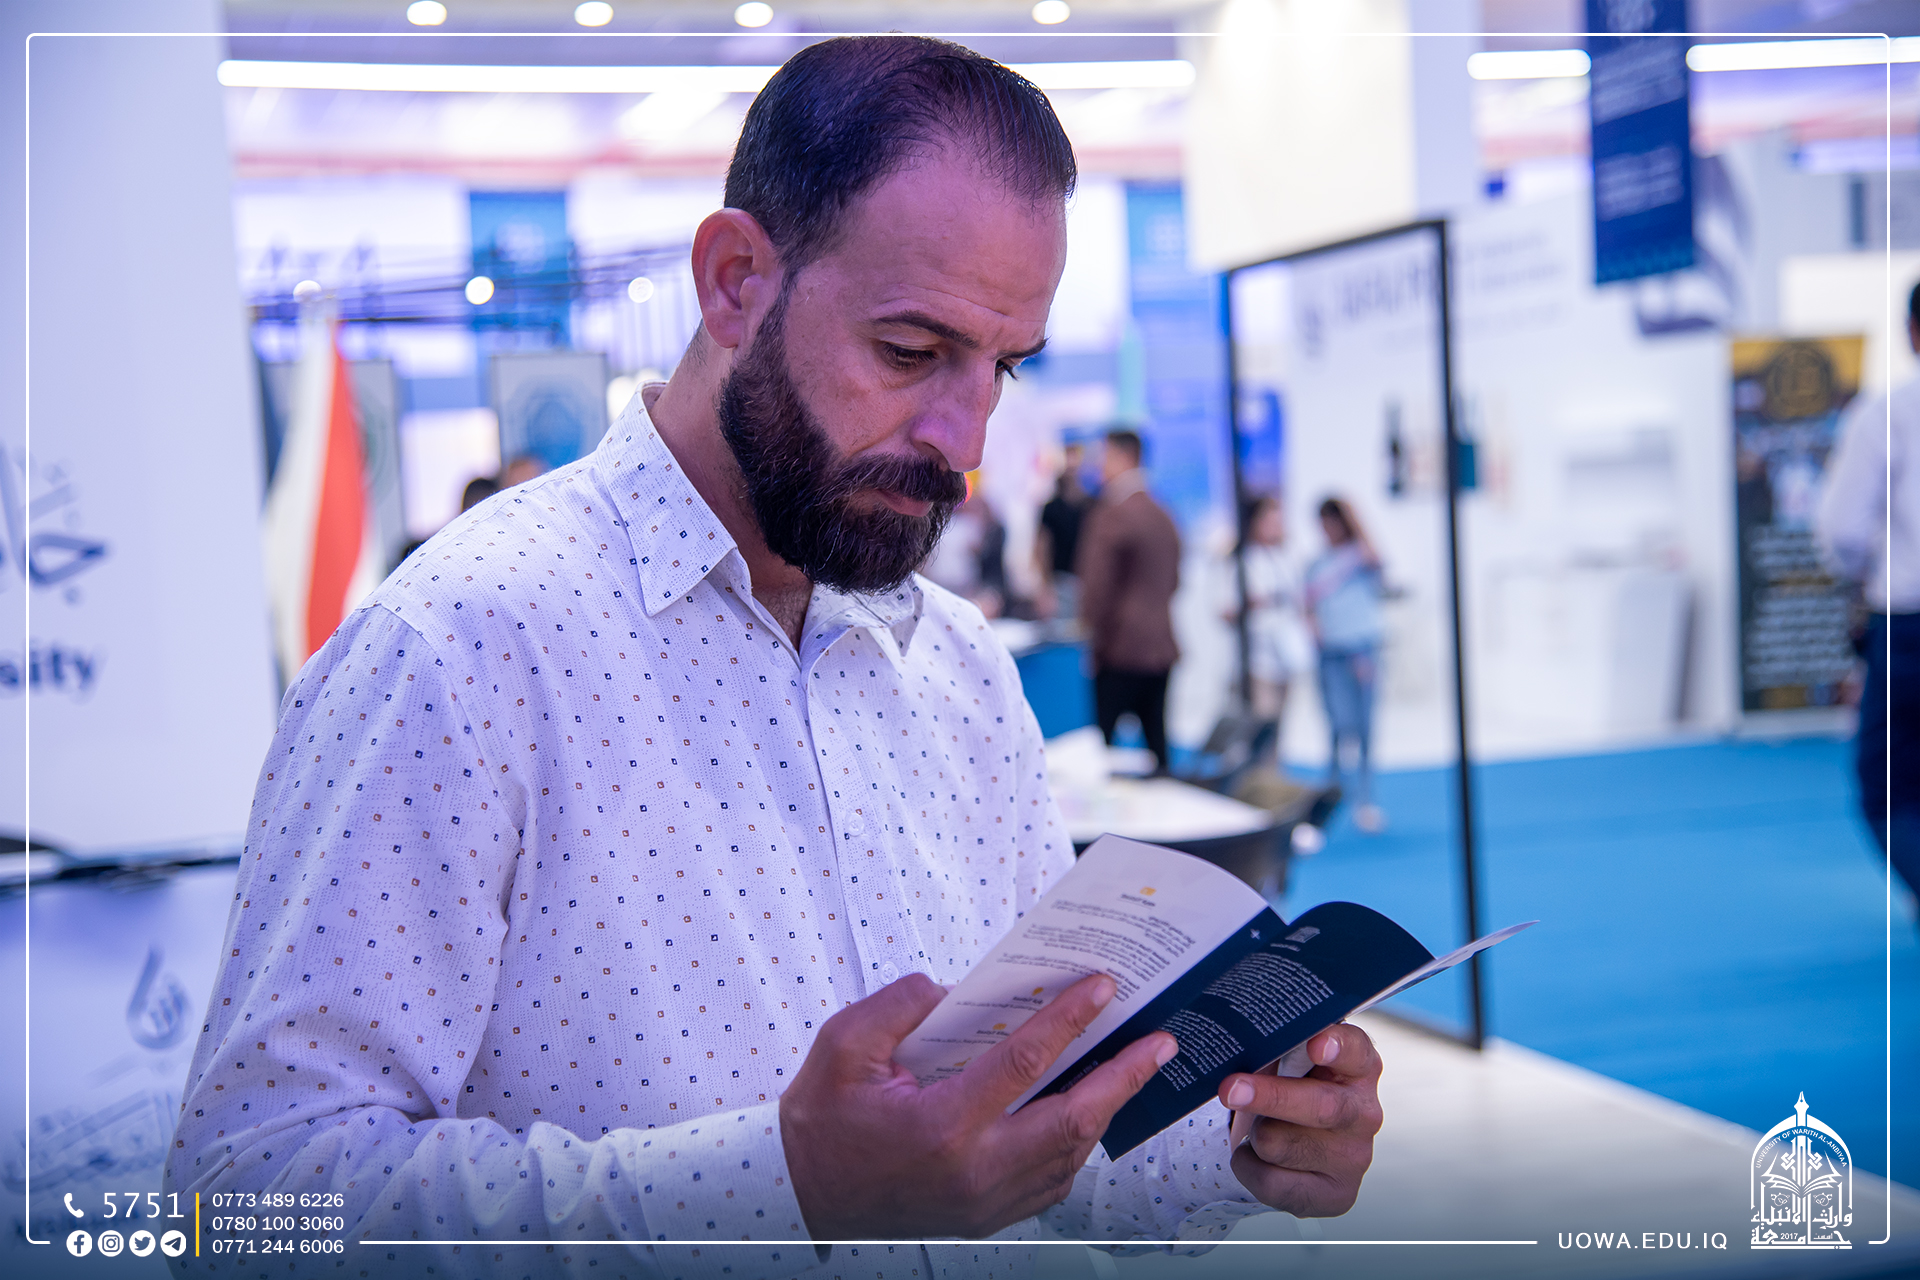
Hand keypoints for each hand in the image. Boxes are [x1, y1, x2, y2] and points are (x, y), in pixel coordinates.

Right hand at [779, 972, 1176, 1239]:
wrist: (799, 1200)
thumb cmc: (820, 1124)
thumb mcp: (841, 1047)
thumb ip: (897, 1007)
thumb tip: (949, 988)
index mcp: (943, 1125)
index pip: (1025, 1062)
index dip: (1070, 1019)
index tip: (1103, 986)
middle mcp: (975, 1169)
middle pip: (1073, 1119)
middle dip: (1124, 1077)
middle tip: (1161, 1042)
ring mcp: (985, 1201)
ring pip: (1070, 1155)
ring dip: (1106, 1111)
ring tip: (1133, 1070)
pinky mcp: (985, 1217)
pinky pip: (1050, 1180)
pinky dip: (1075, 1144)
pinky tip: (1084, 1114)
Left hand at [1218, 1023, 1381, 1216]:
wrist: (1296, 1148)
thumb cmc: (1291, 1089)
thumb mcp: (1289, 1060)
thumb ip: (1279, 1045)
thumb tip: (1242, 1034)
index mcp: (1358, 1068)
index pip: (1356, 1051)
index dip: (1337, 1046)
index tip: (1316, 1044)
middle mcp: (1364, 1113)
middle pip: (1321, 1107)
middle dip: (1271, 1097)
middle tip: (1231, 1089)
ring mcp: (1353, 1158)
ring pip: (1279, 1143)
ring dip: (1254, 1132)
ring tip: (1262, 1125)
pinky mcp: (1335, 1195)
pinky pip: (1270, 1182)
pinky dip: (1248, 1165)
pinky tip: (1258, 1156)